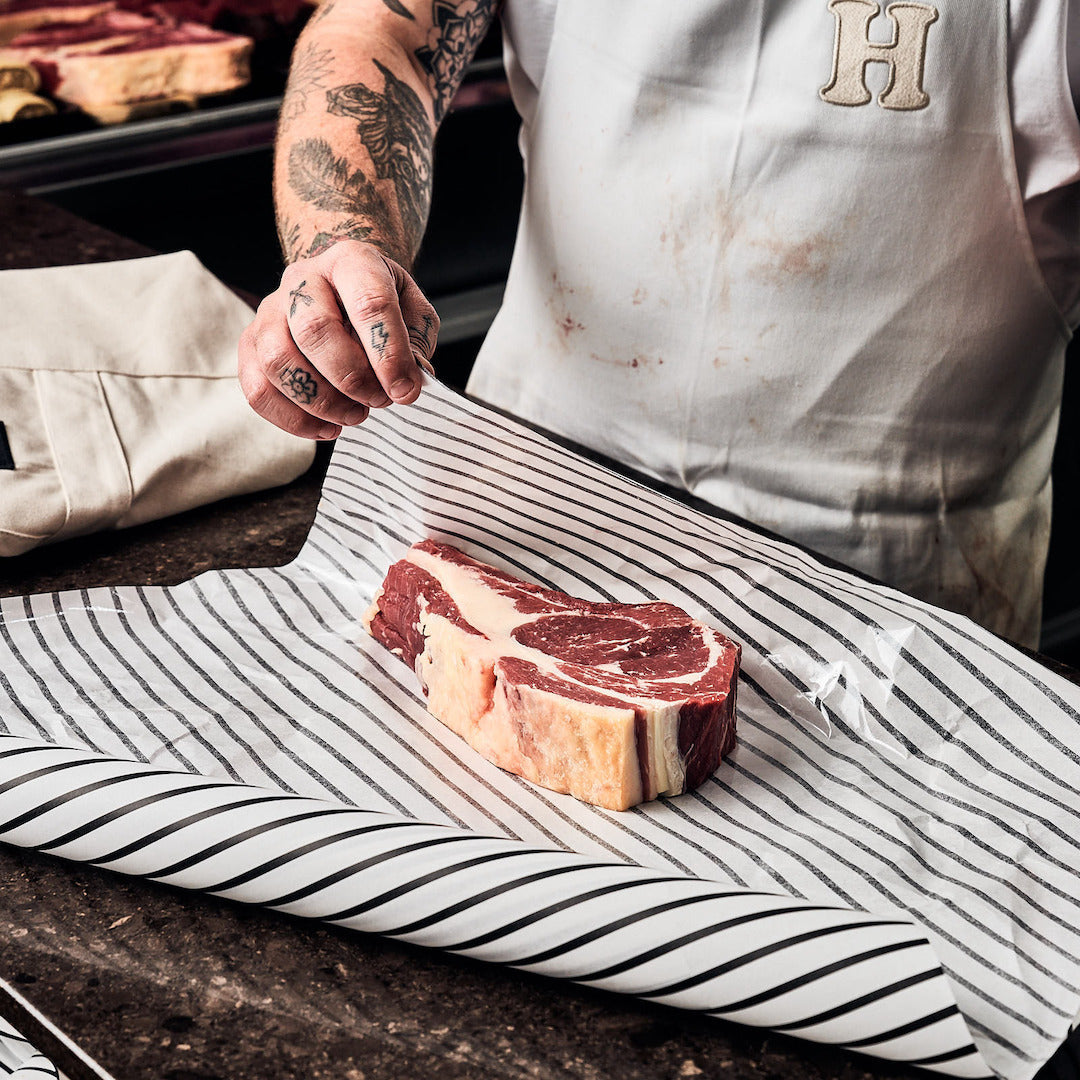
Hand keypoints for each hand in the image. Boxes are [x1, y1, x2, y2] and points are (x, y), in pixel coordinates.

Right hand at [238, 241, 438, 439]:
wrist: (342, 288)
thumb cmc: (380, 306)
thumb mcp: (412, 312)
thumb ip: (415, 344)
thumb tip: (406, 384)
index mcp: (352, 261)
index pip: (369, 303)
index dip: (388, 354)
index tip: (406, 391)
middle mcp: (303, 279)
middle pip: (314, 329)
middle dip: (351, 378)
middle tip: (379, 401)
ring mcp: (270, 310)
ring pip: (278, 360)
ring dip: (321, 401)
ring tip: (355, 415)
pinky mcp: (251, 343)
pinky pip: (258, 388)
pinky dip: (293, 420)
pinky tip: (327, 428)